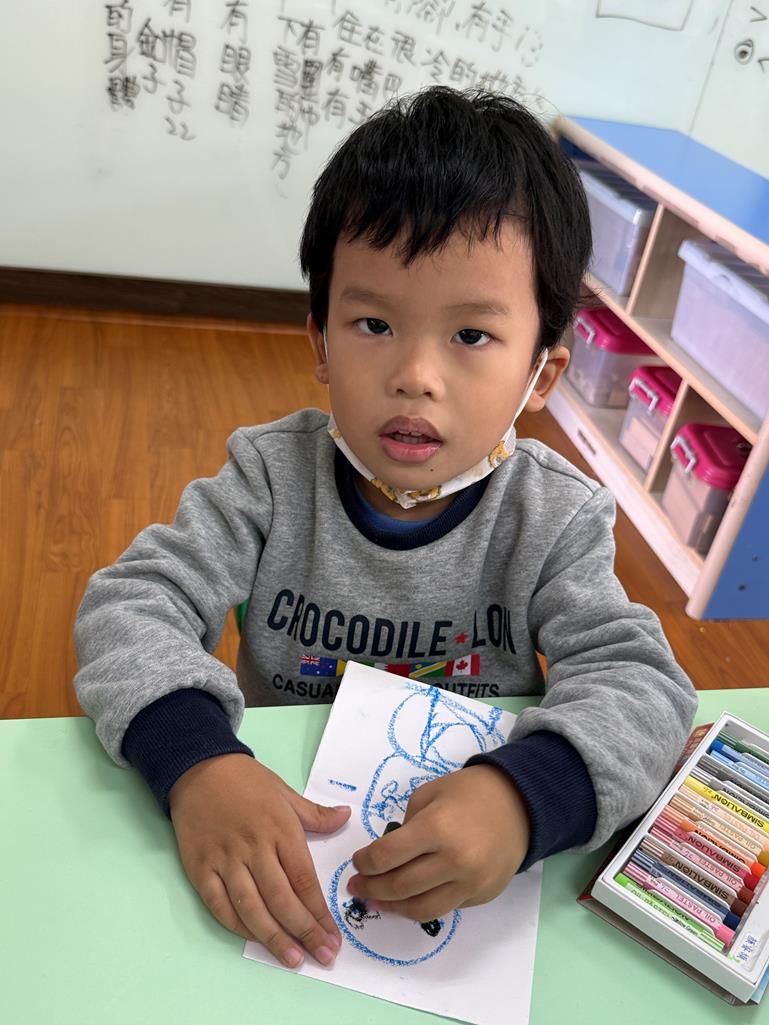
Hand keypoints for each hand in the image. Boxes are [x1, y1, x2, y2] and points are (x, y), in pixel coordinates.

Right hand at [168, 753, 350, 968]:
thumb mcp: (285, 792)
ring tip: (293, 959)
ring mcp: (225, 860)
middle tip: (323, 955)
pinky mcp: (200, 868)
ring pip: (252, 907)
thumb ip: (315, 814)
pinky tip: (254, 939)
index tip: (334, 936)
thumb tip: (346, 817)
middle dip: (305, 932)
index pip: (304, 879)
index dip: (320, 912)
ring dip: (274, 937)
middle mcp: (254, 847)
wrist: (198, 768)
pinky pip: (219, 905)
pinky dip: (237, 926)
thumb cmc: (246, 781)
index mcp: (279, 828)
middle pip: (282, 899)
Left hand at [347, 764, 529, 921]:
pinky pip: (445, 908)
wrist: (519, 804)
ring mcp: (471, 882)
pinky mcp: (482, 896)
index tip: (357, 863)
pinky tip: (409, 899)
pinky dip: (422, 905)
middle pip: (400, 887)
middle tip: (357, 887)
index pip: (386, 856)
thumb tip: (385, 856)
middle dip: (371, 889)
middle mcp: (454, 860)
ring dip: (393, 908)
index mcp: (436, 827)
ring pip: (421, 909)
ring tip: (377, 902)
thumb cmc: (468, 793)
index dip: (365, 863)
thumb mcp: (429, 794)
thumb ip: (406, 826)